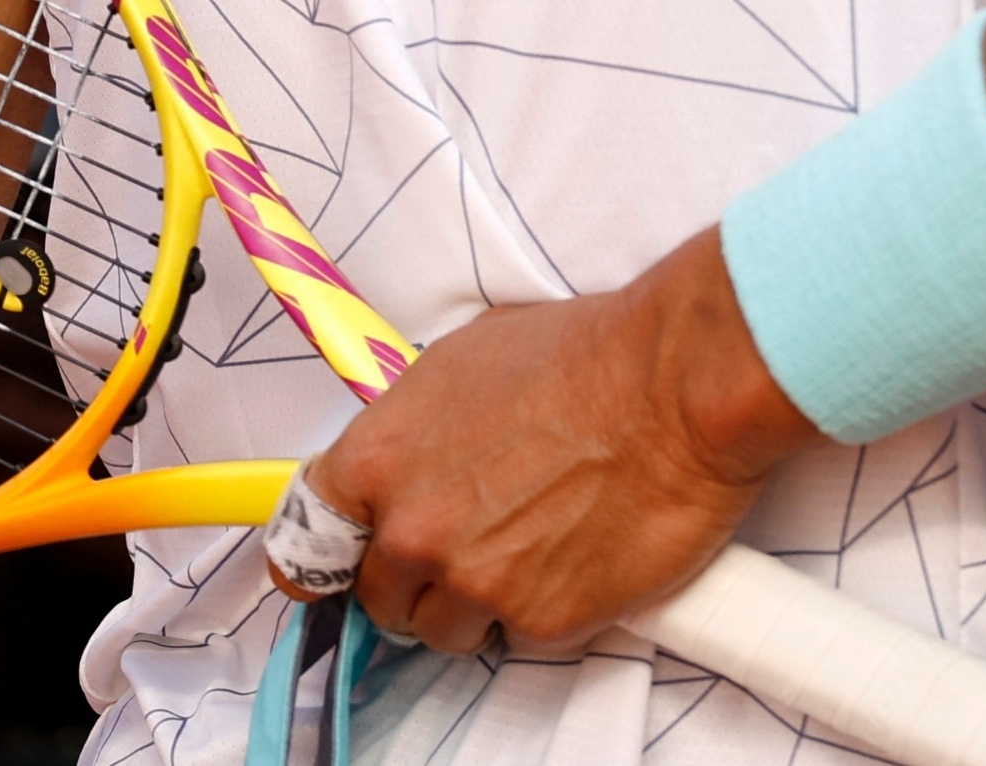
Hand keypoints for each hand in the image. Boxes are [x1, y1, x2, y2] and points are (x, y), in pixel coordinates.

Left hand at [302, 228, 819, 654]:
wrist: (678, 384)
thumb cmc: (588, 352)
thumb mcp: (466, 359)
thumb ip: (415, 425)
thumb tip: (410, 454)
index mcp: (379, 459)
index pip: (307, 543)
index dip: (336, 554)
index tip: (350, 564)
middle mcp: (413, 530)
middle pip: (380, 596)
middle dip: (418, 576)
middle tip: (474, 540)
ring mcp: (474, 582)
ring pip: (445, 627)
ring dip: (478, 600)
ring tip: (535, 544)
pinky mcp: (540, 619)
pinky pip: (521, 633)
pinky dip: (546, 604)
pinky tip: (580, 551)